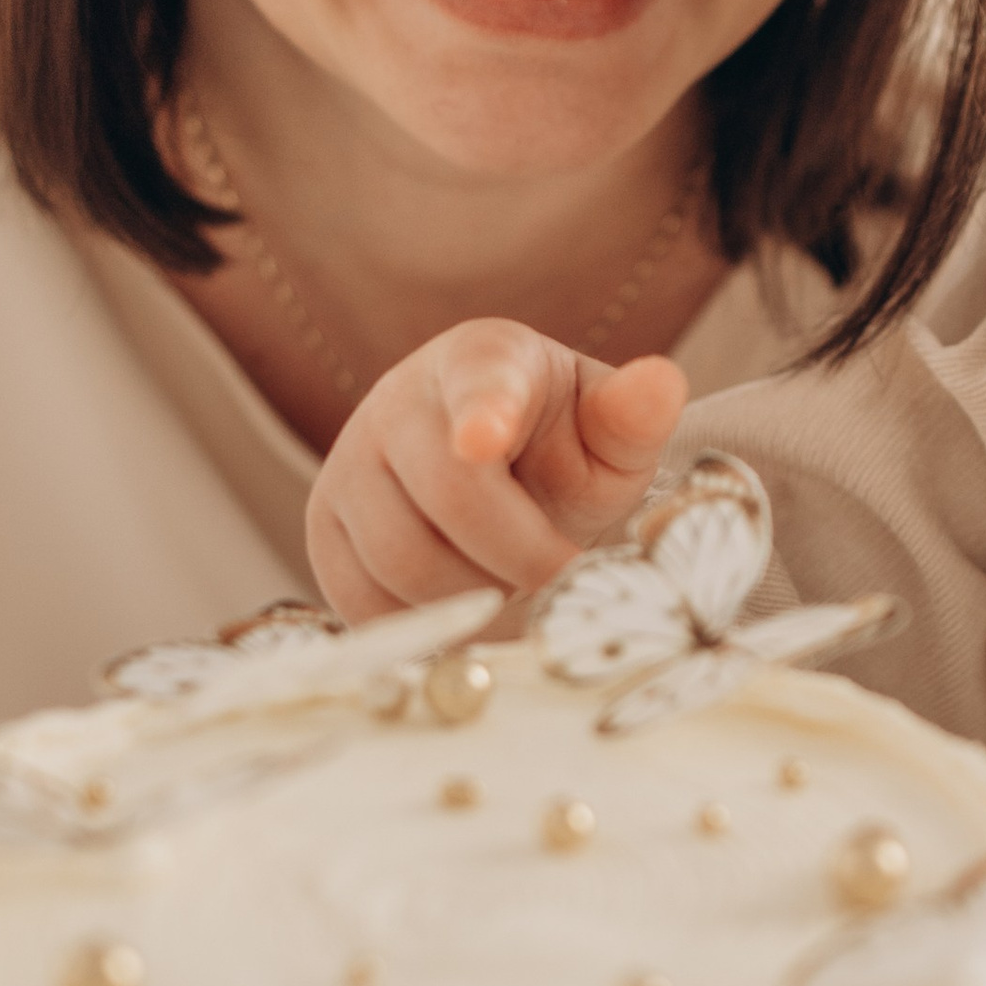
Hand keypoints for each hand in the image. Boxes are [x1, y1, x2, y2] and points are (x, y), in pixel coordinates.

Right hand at [306, 324, 690, 620]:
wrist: (496, 480)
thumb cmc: (561, 453)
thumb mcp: (609, 435)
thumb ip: (633, 416)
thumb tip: (661, 383)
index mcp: (481, 361)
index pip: (479, 384)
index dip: (482, 413)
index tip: (484, 441)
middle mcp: (397, 402)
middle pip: (450, 500)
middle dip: (522, 560)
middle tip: (565, 579)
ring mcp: (348, 465)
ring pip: (403, 562)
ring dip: (476, 598)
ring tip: (514, 584)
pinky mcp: (324, 531)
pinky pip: (367, 601)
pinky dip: (426, 624)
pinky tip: (468, 604)